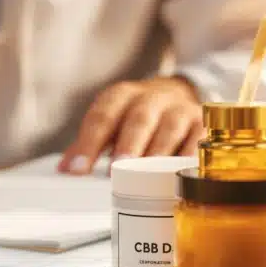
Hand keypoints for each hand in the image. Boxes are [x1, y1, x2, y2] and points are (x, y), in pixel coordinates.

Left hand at [58, 77, 202, 174]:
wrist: (178, 92)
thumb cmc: (135, 116)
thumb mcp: (110, 122)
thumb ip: (87, 145)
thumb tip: (63, 170)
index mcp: (120, 97)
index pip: (101, 117)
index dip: (88, 144)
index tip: (78, 171)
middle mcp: (150, 98)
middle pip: (138, 119)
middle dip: (127, 144)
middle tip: (116, 169)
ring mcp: (179, 108)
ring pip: (170, 126)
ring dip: (159, 150)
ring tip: (149, 174)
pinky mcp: (202, 122)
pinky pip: (198, 138)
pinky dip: (191, 155)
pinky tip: (183, 172)